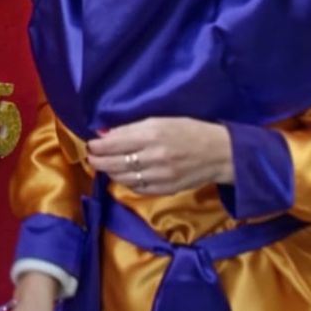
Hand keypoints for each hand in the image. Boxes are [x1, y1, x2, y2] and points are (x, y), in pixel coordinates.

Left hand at [87, 118, 233, 195]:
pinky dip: (125, 182)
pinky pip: (137, 188)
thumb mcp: (160, 121)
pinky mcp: (165, 189)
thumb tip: (105, 134)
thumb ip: (131, 128)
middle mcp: (153, 157)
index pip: (114, 144)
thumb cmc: (189, 130)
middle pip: (114, 163)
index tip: (91, 144)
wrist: (219, 153)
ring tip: (104, 165)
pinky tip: (122, 175)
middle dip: (98, 161)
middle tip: (91, 157)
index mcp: (152, 135)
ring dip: (109, 172)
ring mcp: (159, 176)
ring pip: (122, 178)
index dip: (98, 146)